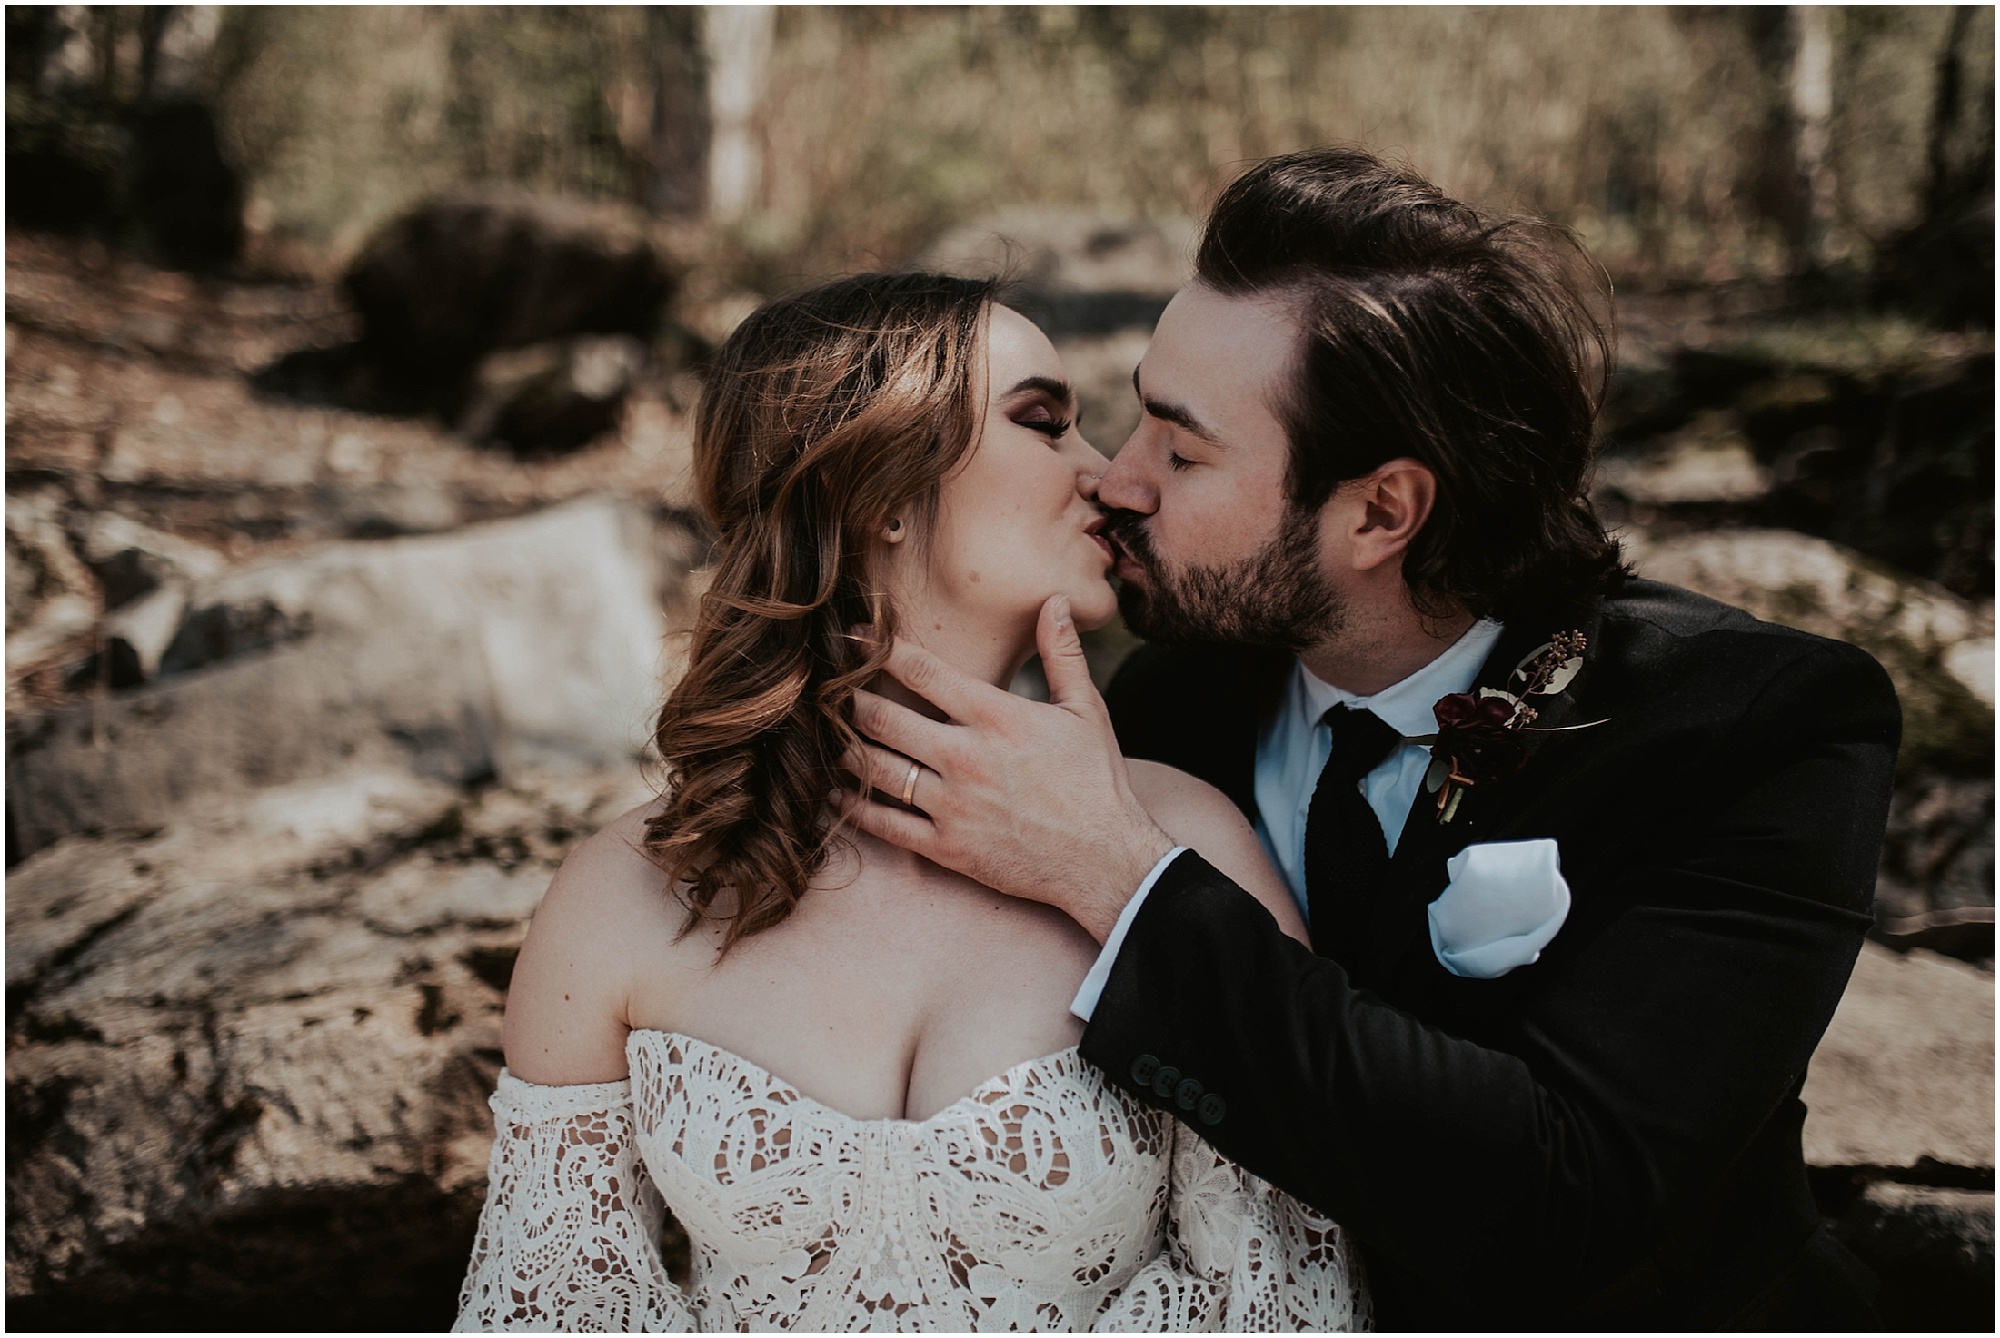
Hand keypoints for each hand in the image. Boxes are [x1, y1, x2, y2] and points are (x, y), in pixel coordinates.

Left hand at [833, 595, 1175, 941]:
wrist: (1106, 860)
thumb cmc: (1097, 782)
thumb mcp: (1087, 710)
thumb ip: (1062, 653)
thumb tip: (1055, 602)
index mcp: (996, 716)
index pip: (922, 671)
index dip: (878, 649)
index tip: (852, 637)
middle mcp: (966, 756)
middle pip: (884, 718)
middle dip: (850, 701)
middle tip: (830, 690)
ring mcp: (952, 804)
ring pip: (876, 770)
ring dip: (846, 751)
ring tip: (829, 738)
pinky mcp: (947, 847)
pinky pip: (886, 825)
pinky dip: (854, 808)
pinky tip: (838, 795)